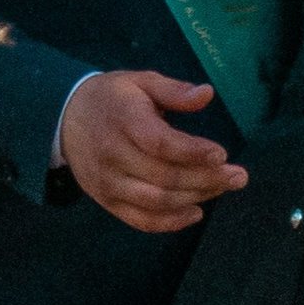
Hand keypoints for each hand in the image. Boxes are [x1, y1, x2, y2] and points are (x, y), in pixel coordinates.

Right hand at [60, 69, 245, 233]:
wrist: (65, 120)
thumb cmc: (113, 99)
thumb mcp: (140, 82)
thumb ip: (173, 90)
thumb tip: (207, 94)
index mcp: (123, 120)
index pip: (159, 143)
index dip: (192, 151)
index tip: (222, 154)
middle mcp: (113, 155)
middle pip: (164, 176)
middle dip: (206, 179)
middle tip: (238, 176)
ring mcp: (109, 182)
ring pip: (156, 201)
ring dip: (195, 198)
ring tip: (223, 188)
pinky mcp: (107, 201)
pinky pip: (140, 219)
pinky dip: (170, 222)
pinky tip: (196, 212)